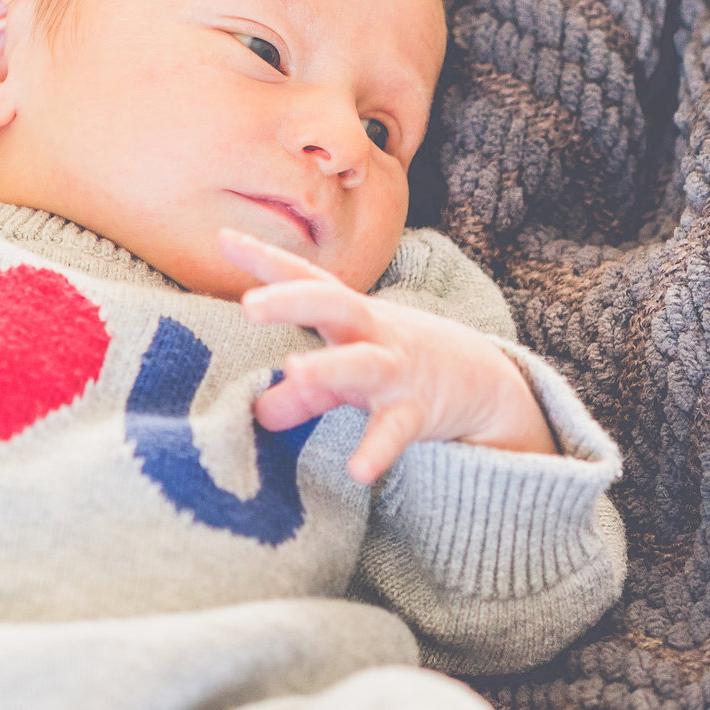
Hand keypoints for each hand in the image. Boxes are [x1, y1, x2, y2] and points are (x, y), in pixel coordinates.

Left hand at [220, 228, 555, 481]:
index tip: (224, 238)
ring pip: (362, 364)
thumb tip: (258, 413)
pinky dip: (377, 450)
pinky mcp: (417, 411)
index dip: (267, 259)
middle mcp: (372, 334)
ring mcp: (396, 370)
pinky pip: (395, 431)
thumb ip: (303, 391)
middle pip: (333, 303)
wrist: (485, 383)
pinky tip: (358, 471)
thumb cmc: (401, 366)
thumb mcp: (349, 370)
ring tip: (295, 369)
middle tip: (249, 305)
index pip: (306, 279)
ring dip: (328, 367)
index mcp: (350, 316)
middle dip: (293, 300)